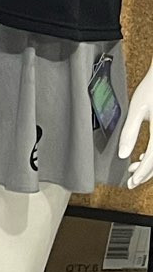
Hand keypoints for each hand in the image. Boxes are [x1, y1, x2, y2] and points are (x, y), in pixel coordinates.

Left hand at [120, 64, 152, 189]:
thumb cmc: (152, 89)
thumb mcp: (136, 109)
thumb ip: (129, 132)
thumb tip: (123, 154)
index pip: (152, 161)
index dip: (142, 174)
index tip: (132, 182)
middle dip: (146, 174)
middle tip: (132, 181)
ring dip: (151, 166)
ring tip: (135, 168)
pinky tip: (144, 155)